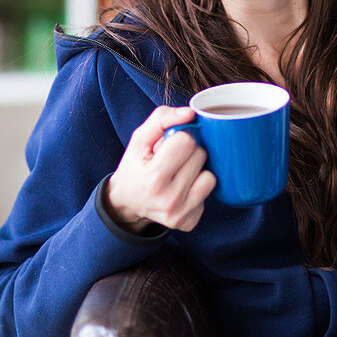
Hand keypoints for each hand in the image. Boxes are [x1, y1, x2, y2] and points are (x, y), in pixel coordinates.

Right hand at [105, 106, 216, 233]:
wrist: (126, 202)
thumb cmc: (135, 166)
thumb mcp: (139, 139)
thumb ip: (162, 118)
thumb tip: (191, 114)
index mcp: (154, 177)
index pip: (186, 141)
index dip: (178, 138)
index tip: (167, 146)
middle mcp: (169, 199)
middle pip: (200, 156)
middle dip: (188, 153)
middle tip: (172, 160)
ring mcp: (180, 214)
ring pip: (210, 176)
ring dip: (197, 171)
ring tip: (178, 174)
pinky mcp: (189, 222)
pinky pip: (209, 194)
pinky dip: (197, 188)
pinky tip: (182, 189)